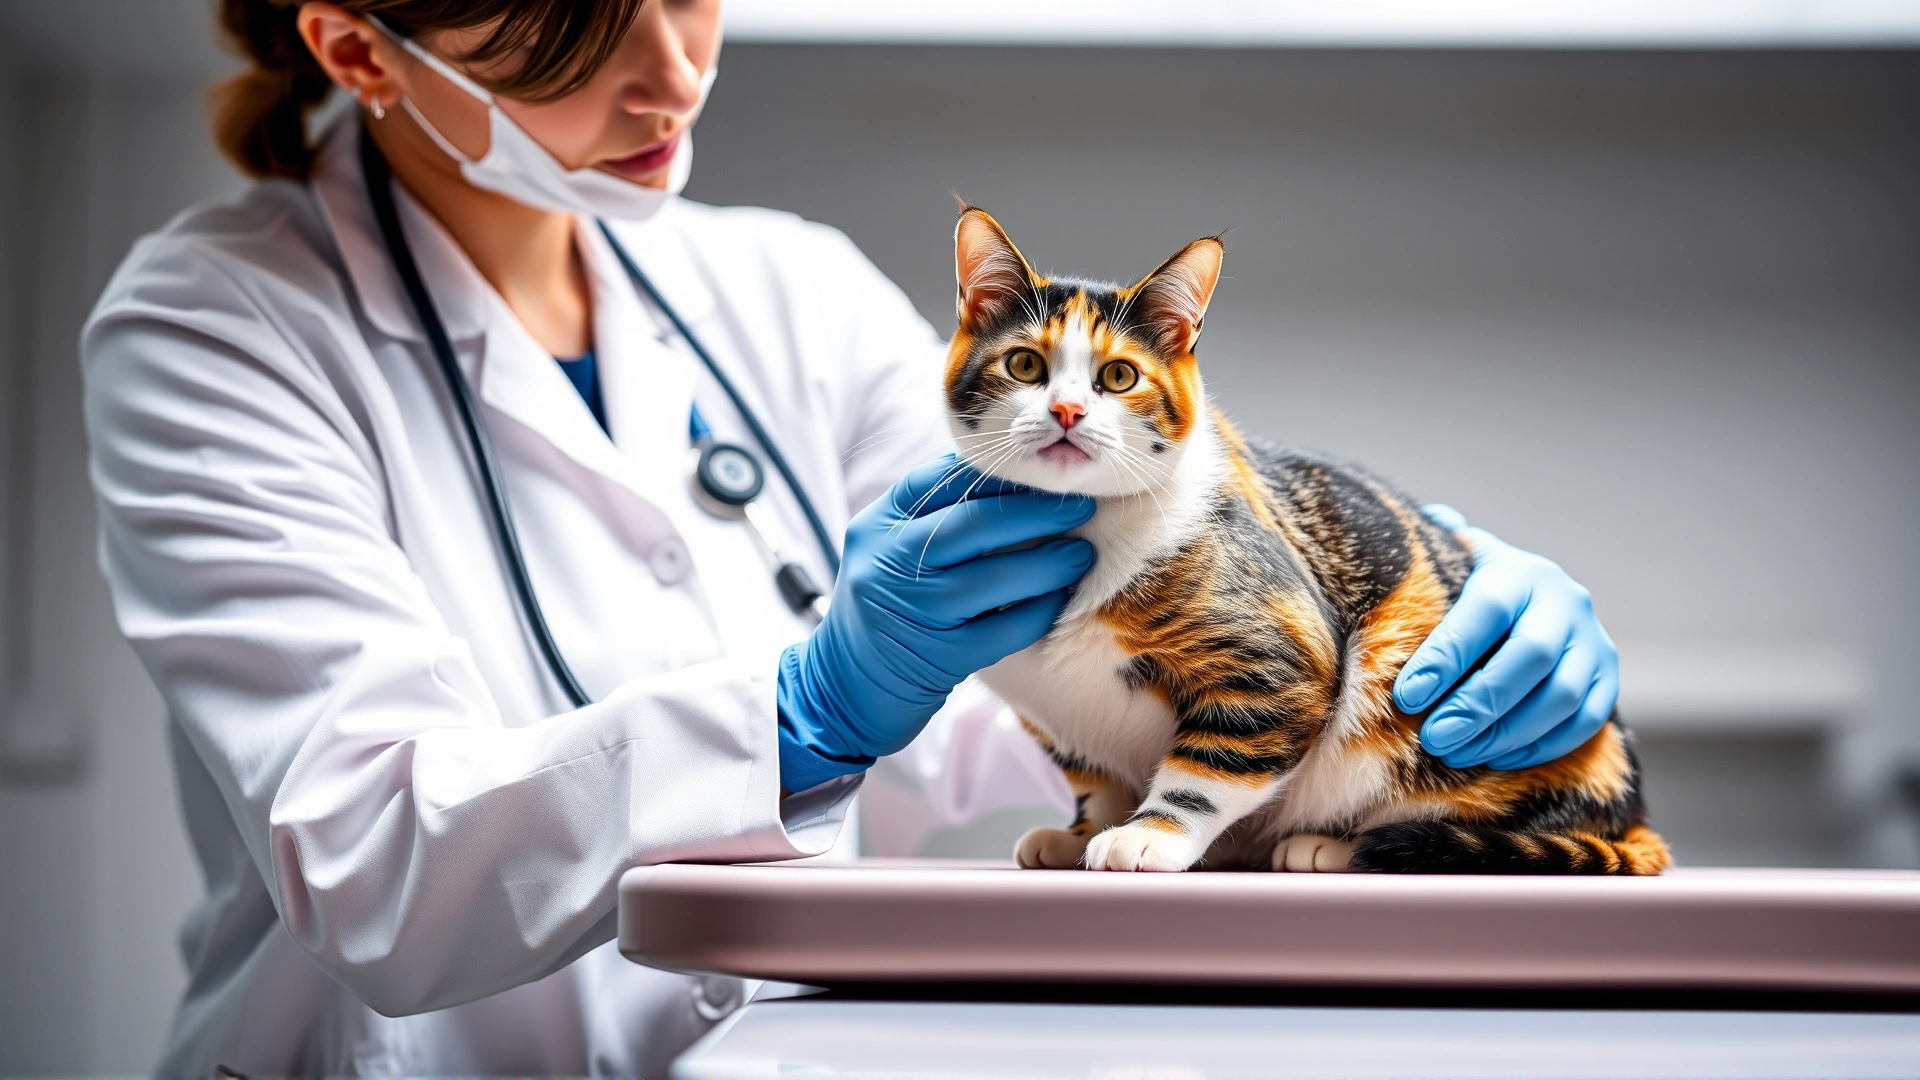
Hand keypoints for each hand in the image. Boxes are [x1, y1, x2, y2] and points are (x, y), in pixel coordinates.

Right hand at [777, 455, 1095, 791]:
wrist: (845, 684)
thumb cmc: (884, 604)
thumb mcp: (885, 547)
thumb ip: (930, 511)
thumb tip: (1007, 473)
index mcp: (878, 525)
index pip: (942, 480)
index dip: (1000, 472)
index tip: (1045, 468)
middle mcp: (890, 563)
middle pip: (976, 523)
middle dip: (1039, 511)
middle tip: (1080, 506)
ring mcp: (915, 611)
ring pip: (996, 576)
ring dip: (1050, 563)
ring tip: (1081, 554)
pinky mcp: (940, 657)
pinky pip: (1006, 629)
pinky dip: (1040, 611)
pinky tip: (1060, 599)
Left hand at [1394, 505, 1617, 770]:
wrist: (1535, 598)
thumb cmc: (1472, 589)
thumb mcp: (1454, 564)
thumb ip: (1436, 550)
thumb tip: (1433, 520)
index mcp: (1518, 572)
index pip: (1484, 612)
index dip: (1446, 656)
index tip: (1407, 696)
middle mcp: (1564, 603)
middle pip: (1528, 659)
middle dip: (1477, 704)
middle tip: (1432, 736)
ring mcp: (1594, 641)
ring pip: (1561, 696)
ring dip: (1507, 732)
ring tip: (1456, 752)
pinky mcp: (1610, 678)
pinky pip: (1585, 722)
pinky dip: (1540, 746)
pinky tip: (1498, 758)